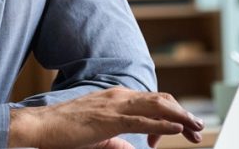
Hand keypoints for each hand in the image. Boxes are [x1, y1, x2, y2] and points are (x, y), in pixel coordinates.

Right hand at [8, 87, 203, 148]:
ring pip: (156, 106)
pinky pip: (142, 120)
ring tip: (196, 127)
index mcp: (116, 98)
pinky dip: (163, 124)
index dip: (171, 114)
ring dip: (180, 116)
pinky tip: (177, 128)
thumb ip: (116, 140)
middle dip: (183, 114)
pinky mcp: (109, 119)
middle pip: (161, 100)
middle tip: (197, 129)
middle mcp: (118, 96)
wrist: (41, 126)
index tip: (179, 132)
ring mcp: (114, 105)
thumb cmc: (65, 132)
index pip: (152, 101)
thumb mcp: (97, 136)